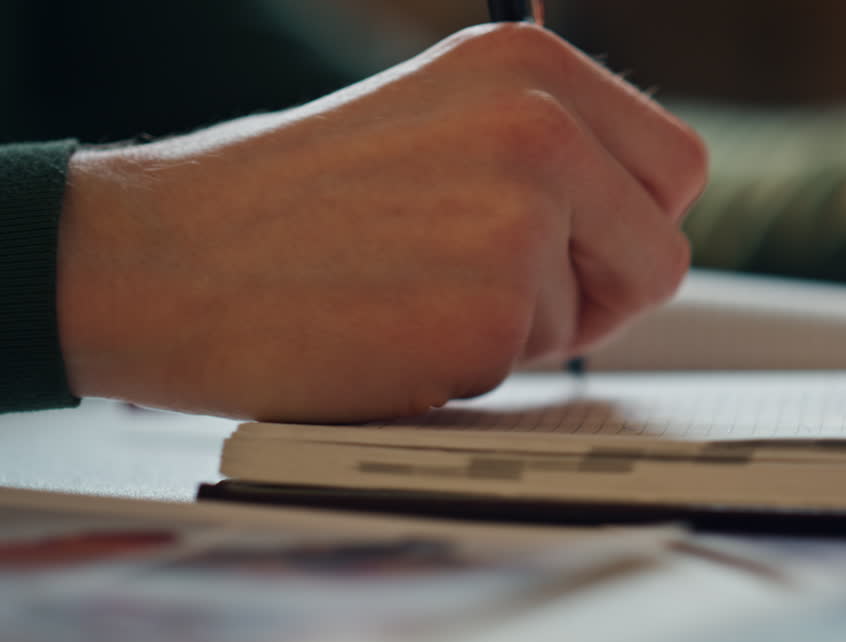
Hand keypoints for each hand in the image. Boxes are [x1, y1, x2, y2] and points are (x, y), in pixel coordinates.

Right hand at [56, 24, 706, 421]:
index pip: (675, 167)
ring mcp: (519, 220)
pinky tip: (398, 331)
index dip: (625, 221)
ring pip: (603, 315)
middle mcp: (540, 127)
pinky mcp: (490, 316)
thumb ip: (555, 151)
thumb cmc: (296, 202)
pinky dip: (477, 367)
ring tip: (420, 292)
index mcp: (533, 65)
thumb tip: (642, 215)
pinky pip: (535, 367)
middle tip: (495, 284)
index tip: (563, 240)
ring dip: (529, 326)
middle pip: (663, 250)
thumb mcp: (442, 119)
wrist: (166, 259)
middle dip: (600, 286)